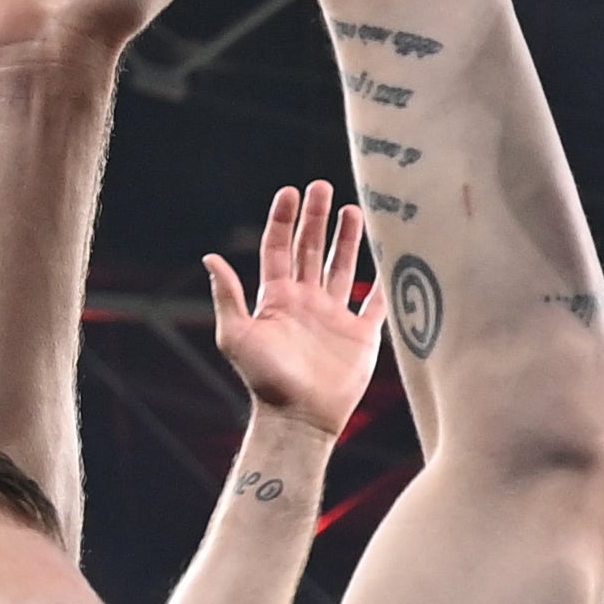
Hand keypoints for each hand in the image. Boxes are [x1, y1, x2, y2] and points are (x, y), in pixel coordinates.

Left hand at [207, 182, 384, 439]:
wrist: (302, 417)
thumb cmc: (266, 380)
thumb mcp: (237, 335)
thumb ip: (228, 296)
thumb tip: (210, 257)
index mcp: (277, 298)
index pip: (278, 249)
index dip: (283, 220)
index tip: (291, 191)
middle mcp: (306, 301)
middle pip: (311, 250)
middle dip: (317, 218)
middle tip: (323, 186)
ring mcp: (335, 316)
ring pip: (343, 267)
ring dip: (348, 239)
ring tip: (356, 209)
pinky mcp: (362, 334)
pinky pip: (377, 301)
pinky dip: (386, 281)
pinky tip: (393, 258)